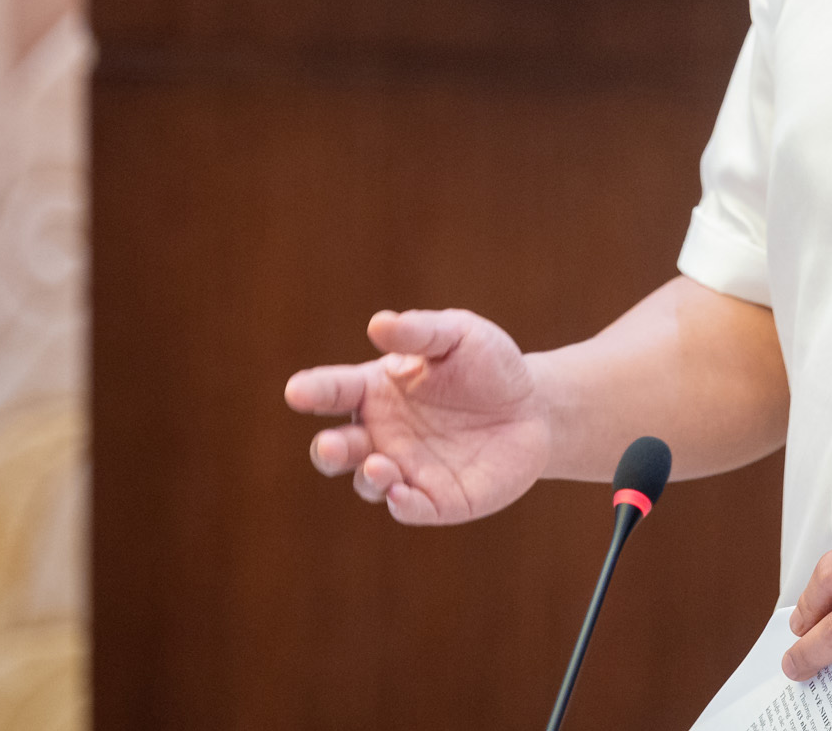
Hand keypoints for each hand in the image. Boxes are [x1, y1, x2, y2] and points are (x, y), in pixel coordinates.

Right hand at [284, 308, 552, 525]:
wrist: (535, 407)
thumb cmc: (487, 364)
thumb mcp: (458, 335)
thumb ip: (419, 332)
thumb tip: (378, 324)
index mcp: (375, 389)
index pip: (335, 390)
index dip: (314, 390)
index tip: (296, 391)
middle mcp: (381, 433)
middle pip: (338, 447)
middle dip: (329, 449)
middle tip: (334, 445)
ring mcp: (406, 469)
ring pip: (368, 482)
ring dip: (368, 477)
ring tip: (379, 465)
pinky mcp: (437, 500)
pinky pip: (411, 507)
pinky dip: (402, 504)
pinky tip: (401, 495)